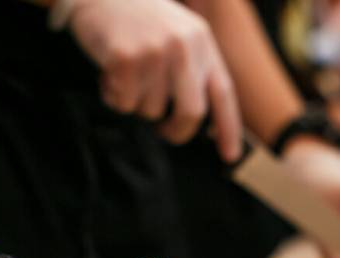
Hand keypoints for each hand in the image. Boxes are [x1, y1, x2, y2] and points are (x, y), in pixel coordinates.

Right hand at [68, 0, 240, 160]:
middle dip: (176, 131)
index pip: (223, 93)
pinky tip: (108, 72)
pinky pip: (123, 103)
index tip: (230, 156)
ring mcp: (155, 51)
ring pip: (151, 110)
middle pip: (191, 113)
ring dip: (135, 103)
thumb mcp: (177, 35)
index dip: (229, 128)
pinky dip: (113, 96)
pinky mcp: (126, 58)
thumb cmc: (136, 20)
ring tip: (125, 75)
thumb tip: (206, 125)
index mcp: (201, 42)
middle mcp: (183, 47)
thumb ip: (194, 71)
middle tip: (163, 131)